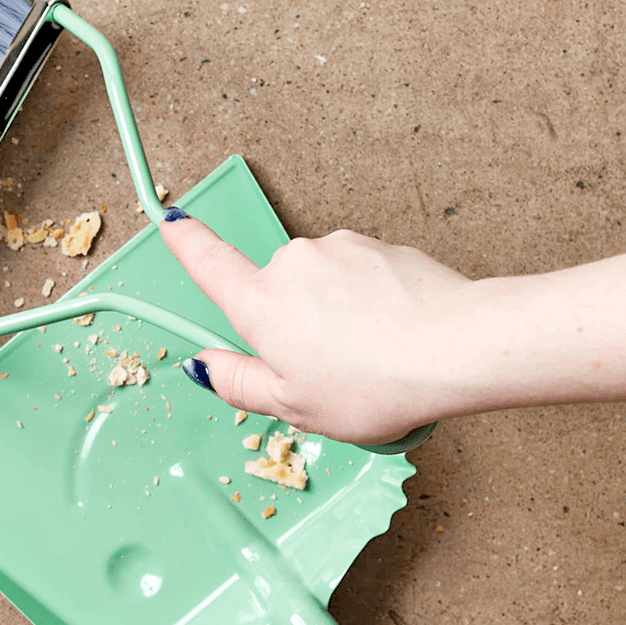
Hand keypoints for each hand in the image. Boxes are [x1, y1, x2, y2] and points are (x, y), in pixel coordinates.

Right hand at [159, 209, 625, 445]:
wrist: (456, 346)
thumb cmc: (372, 385)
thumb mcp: (292, 406)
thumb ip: (239, 383)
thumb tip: (203, 366)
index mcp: (262, 304)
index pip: (208, 263)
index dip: (185, 241)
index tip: (169, 218)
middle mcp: (293, 263)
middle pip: (275, 292)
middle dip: (293, 325)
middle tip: (327, 371)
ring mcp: (339, 249)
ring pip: (321, 287)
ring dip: (334, 316)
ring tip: (369, 358)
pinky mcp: (379, 247)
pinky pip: (359, 278)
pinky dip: (367, 304)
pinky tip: (392, 334)